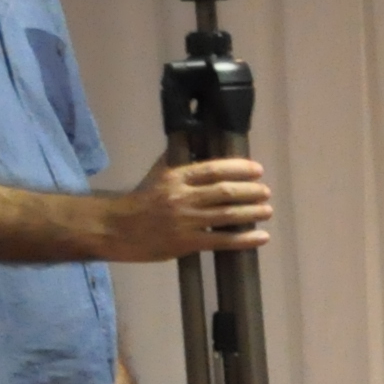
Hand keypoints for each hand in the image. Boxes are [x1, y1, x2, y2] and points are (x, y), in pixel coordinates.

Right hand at [115, 153, 272, 259]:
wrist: (116, 228)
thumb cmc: (140, 200)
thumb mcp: (158, 174)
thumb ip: (178, 161)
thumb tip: (196, 141)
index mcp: (176, 176)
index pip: (214, 169)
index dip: (239, 169)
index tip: (258, 170)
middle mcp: (182, 196)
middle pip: (225, 191)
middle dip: (251, 191)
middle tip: (265, 192)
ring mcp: (185, 220)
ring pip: (227, 215)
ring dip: (252, 212)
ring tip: (267, 210)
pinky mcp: (187, 242)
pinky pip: (222, 240)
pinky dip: (245, 239)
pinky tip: (261, 237)